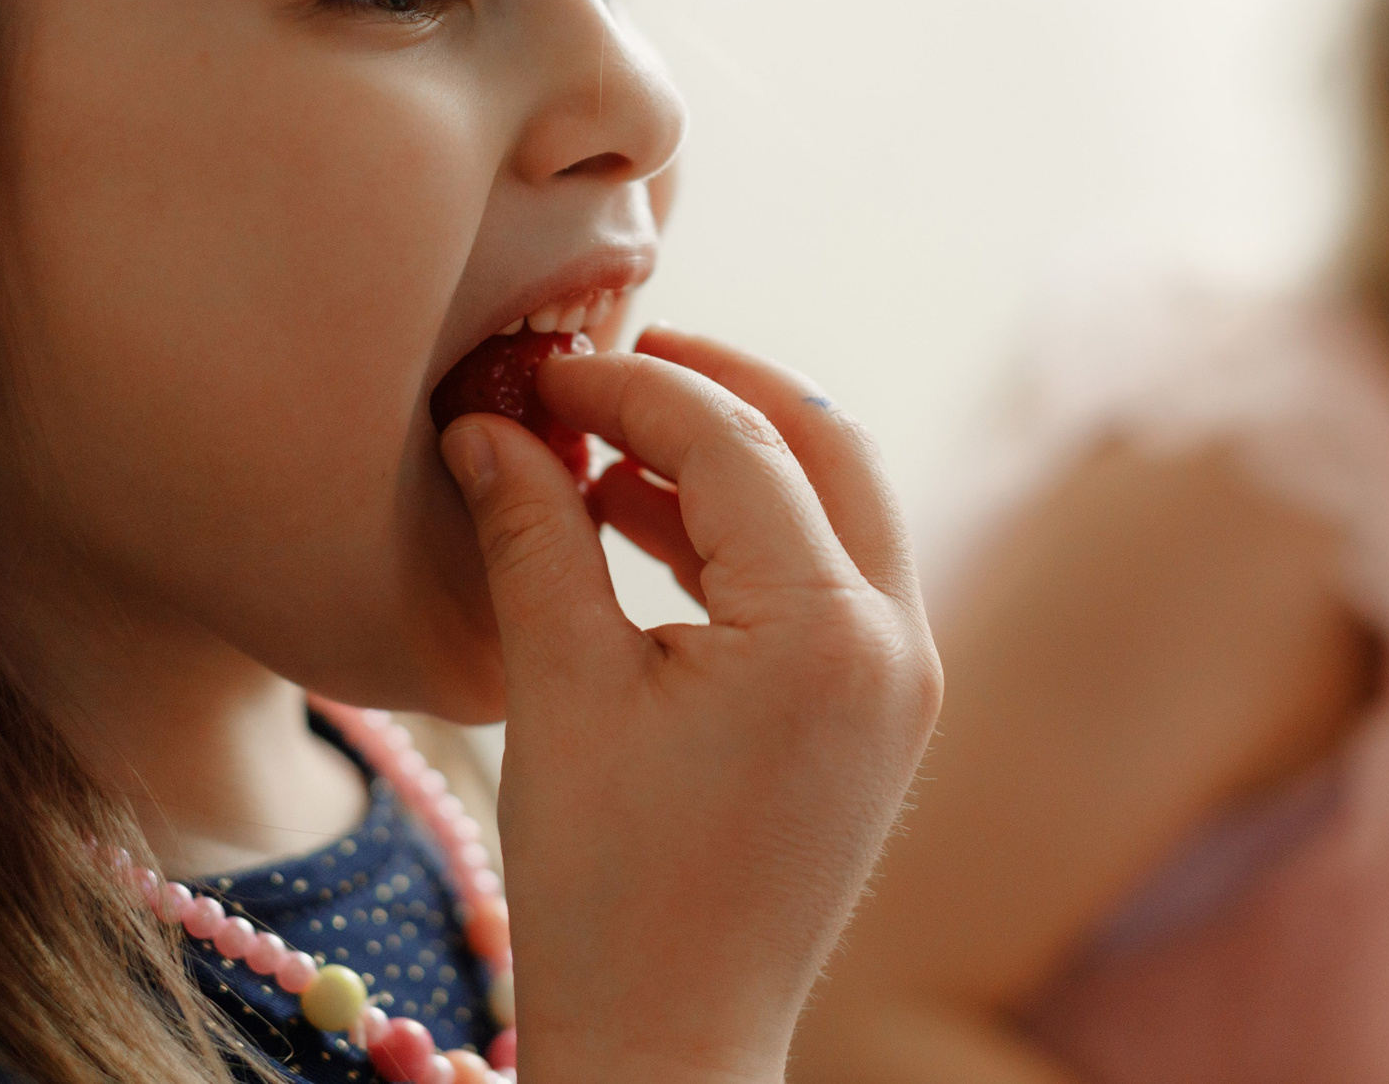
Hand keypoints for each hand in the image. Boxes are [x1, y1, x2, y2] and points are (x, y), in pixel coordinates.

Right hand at [440, 326, 942, 1083]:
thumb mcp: (557, 691)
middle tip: (603, 371)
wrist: (670, 1046)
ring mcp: (902, 682)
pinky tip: (643, 529)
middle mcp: (893, 641)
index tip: (538, 371)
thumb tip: (487, 424)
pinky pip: (831, 578)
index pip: (732, 441)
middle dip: (714, 390)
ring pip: (838, 504)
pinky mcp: (882, 718)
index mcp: (823, 628)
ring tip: (602, 452)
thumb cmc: (605, 890)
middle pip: (822, 442)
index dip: (627, 388)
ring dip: (733, 460)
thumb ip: (534, 532)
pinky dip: (751, 535)